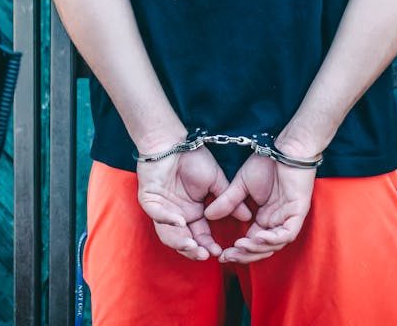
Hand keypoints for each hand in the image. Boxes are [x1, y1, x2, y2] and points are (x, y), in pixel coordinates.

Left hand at [136, 148, 250, 260]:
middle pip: (183, 240)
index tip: (220, 253)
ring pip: (168, 234)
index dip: (208, 246)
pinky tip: (180, 222)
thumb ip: (228, 200)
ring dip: (180, 242)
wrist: (174, 142)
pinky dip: (168, 220)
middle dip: (194, 250)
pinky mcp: (149, 199)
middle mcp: (177, 214)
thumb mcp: (216, 182)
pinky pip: (156, 215)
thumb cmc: (194, 159)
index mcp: (192, 212)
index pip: (200, 236)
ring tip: (192, 247)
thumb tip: (247, 216)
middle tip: (204, 255)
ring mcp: (161, 209)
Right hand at [204, 152, 315, 262]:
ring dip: (257, 249)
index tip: (220, 254)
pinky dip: (272, 239)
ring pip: (275, 245)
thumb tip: (208, 216)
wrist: (285, 148)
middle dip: (245, 255)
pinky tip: (257, 237)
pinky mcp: (298, 211)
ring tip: (239, 247)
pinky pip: (287, 234)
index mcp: (266, 217)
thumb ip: (228, 202)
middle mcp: (277, 221)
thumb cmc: (266, 163)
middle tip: (227, 257)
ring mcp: (289, 218)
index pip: (252, 242)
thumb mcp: (241, 185)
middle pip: (263, 249)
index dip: (238, 251)